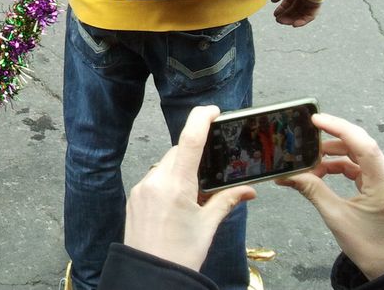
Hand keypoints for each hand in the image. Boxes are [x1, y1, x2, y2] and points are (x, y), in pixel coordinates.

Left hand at [123, 105, 256, 271]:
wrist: (149, 275)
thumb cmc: (180, 254)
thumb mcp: (208, 227)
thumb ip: (227, 202)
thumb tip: (249, 190)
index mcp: (176, 184)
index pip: (189, 140)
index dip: (201, 118)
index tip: (212, 110)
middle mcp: (155, 180)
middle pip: (178, 153)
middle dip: (194, 159)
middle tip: (209, 178)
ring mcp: (141, 187)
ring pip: (165, 166)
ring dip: (180, 173)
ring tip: (192, 199)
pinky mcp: (134, 197)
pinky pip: (153, 180)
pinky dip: (167, 184)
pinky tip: (175, 206)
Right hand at [271, 0, 320, 26]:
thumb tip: (273, 1)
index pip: (290, 0)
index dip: (282, 8)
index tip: (275, 14)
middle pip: (296, 7)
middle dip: (286, 15)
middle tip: (278, 20)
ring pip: (302, 12)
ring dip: (293, 18)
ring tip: (283, 22)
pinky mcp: (317, 2)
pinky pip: (311, 14)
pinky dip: (303, 20)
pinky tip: (294, 24)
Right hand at [277, 113, 383, 280]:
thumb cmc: (369, 246)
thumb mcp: (335, 216)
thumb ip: (311, 189)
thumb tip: (286, 174)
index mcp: (383, 184)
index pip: (363, 145)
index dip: (339, 128)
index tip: (315, 120)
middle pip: (359, 145)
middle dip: (330, 140)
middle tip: (304, 139)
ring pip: (357, 155)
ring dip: (331, 156)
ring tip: (308, 164)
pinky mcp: (381, 186)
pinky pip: (358, 167)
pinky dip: (338, 167)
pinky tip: (320, 173)